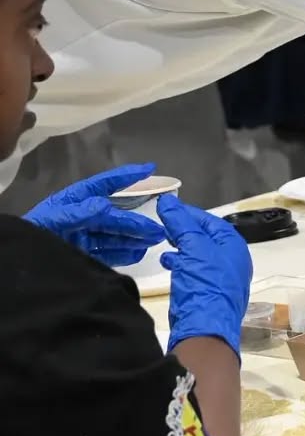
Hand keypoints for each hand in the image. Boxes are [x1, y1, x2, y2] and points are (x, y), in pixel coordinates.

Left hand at [22, 163, 167, 266]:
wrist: (15, 267)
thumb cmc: (30, 235)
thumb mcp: (49, 221)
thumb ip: (75, 213)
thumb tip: (105, 204)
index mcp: (73, 202)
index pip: (103, 185)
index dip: (125, 176)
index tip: (150, 169)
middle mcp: (81, 218)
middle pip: (114, 216)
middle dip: (136, 221)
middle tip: (157, 229)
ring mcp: (82, 237)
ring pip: (113, 235)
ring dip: (134, 238)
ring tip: (154, 241)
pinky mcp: (81, 255)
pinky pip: (107, 253)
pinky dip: (124, 253)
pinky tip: (138, 253)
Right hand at [157, 196, 252, 360]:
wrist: (205, 332)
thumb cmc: (204, 285)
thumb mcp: (194, 249)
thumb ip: (182, 225)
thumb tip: (168, 202)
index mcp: (234, 247)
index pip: (211, 223)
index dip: (189, 214)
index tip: (168, 208)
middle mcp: (232, 261)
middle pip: (207, 238)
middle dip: (186, 230)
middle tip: (165, 225)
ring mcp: (222, 280)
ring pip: (200, 255)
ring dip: (183, 246)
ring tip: (164, 242)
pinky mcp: (209, 295)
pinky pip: (196, 272)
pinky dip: (182, 264)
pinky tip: (168, 263)